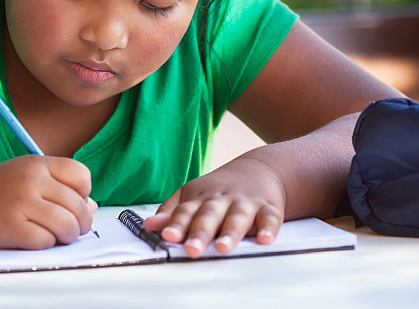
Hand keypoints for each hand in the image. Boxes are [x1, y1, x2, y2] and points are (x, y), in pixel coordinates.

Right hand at [0, 155, 96, 249]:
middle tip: (71, 229)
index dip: (84, 194)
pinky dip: (44, 245)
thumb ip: (57, 187)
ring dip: (66, 236)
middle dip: (80, 223)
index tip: (74, 203)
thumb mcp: (24, 177)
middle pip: (78, 206)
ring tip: (56, 236)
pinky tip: (32, 239)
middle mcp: (31, 180)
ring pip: (67, 225)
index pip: (81, 176)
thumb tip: (91, 207)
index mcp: (37, 163)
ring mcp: (20, 202)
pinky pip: (45, 241)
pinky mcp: (10, 227)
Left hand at [143, 157, 286, 258]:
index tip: (167, 236)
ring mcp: (245, 203)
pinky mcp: (269, 208)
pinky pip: (270, 218)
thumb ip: (171, 212)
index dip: (176, 224)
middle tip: (191, 249)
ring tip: (223, 248)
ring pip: (237, 217)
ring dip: (230, 233)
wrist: (259, 169)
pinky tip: (265, 239)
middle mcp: (221, 200)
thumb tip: (149, 226)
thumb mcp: (192, 195)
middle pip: (208, 216)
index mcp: (200, 198)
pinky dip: (269, 228)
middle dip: (199, 232)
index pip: (185, 212)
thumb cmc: (219, 189)